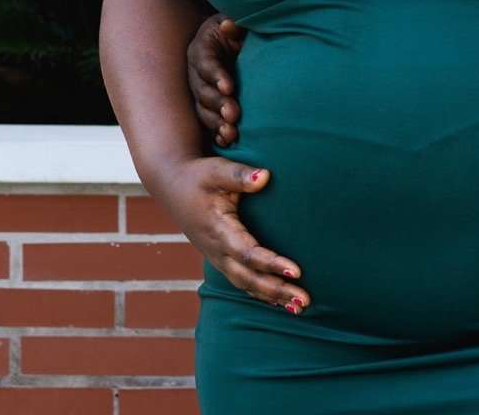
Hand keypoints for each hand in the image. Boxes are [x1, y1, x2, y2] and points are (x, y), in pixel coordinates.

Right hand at [150, 155, 308, 313]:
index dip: (270, 263)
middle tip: (305, 300)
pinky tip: (279, 301)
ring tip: (299, 307)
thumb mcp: (217, 171)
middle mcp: (216, 249)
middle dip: (276, 290)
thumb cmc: (199, 176)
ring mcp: (217, 256)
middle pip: (247, 277)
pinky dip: (260, 292)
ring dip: (271, 296)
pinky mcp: (220, 257)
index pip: (246, 253)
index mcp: (217, 230)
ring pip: (244, 283)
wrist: (173, 185)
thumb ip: (240, 175)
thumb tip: (265, 176)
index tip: (296, 271)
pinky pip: (240, 280)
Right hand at [187, 14, 243, 146]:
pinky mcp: (207, 106)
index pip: (206, 64)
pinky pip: (207, 122)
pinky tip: (227, 142)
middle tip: (233, 115)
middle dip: (218, 104)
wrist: (238, 40)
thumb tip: (228, 25)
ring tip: (231, 133)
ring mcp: (200, 90)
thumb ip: (237, 26)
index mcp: (202, 49)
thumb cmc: (241, 30)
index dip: (216, 75)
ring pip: (202, 110)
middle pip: (202, 91)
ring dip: (216, 123)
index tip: (230, 87)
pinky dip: (216, 133)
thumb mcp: (239, 22)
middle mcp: (196, 72)